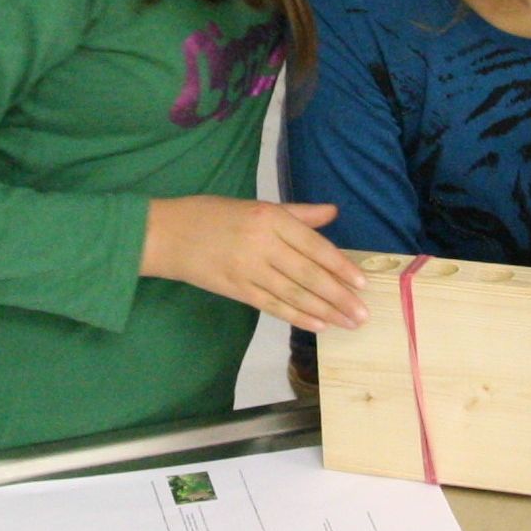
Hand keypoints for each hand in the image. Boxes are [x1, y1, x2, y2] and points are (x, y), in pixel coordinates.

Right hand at [146, 196, 366, 332]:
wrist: (167, 234)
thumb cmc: (213, 214)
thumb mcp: (257, 205)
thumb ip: (297, 213)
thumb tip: (333, 212)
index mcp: (269, 218)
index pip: (314, 246)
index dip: (340, 266)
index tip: (362, 283)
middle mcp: (262, 244)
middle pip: (309, 275)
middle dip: (339, 297)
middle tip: (363, 314)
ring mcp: (248, 269)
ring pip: (294, 294)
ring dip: (325, 311)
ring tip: (349, 324)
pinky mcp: (236, 290)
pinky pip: (272, 306)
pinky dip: (297, 317)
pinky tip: (318, 325)